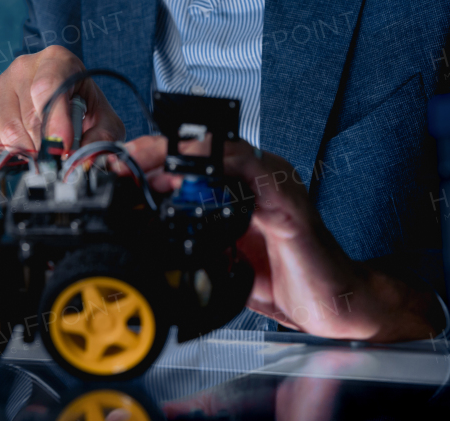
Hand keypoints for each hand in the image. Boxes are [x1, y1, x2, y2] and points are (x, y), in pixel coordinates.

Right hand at [0, 45, 124, 152]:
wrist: (63, 96)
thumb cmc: (85, 107)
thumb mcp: (104, 118)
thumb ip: (101, 137)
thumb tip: (80, 159)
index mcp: (57, 60)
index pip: (48, 86)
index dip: (55, 120)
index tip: (63, 145)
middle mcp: (24, 67)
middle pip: (30, 116)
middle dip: (47, 145)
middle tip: (60, 155)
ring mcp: (1, 86)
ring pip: (9, 131)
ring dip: (30, 151)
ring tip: (46, 150)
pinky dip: (12, 152)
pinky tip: (29, 146)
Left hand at [126, 136, 442, 341]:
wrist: (333, 302)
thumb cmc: (285, 276)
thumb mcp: (220, 254)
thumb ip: (189, 235)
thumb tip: (140, 231)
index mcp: (238, 186)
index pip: (189, 159)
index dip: (150, 158)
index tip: (115, 167)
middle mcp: (257, 177)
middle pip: (200, 147)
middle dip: (156, 152)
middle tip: (120, 163)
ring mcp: (275, 185)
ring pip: (224, 151)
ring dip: (181, 156)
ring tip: (147, 166)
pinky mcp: (290, 203)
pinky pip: (257, 174)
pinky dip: (225, 168)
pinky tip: (198, 172)